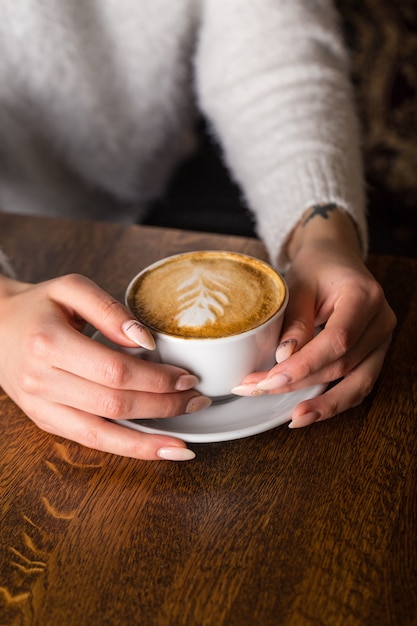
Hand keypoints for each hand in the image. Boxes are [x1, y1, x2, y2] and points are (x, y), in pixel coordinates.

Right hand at [0, 274, 210, 459]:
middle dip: (163, 406)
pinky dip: (126, 448)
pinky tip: (154, 450)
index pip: (115, 371)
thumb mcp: (71, 288)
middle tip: (197, 400)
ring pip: (103, 435)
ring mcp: (43, 407)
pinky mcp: (46, 422)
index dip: (156, 379)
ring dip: (148, 441)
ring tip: (184, 443)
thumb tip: (146, 341)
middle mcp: (43, 381)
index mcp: (49, 344)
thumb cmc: (39, 306)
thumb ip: (110, 310)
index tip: (188, 376)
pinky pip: (90, 442)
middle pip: (115, 403)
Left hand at [233, 209, 395, 426]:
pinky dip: (336, 401)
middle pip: (343, 364)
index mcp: (364, 296)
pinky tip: (311, 412)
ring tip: (292, 418)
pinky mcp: (376, 353)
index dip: (304, 364)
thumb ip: (294, 320)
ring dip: (322, 403)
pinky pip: (360, 384)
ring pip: (357, 382)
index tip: (270, 379)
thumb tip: (284, 359)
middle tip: (257, 390)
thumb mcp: (298, 283)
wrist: (336, 258)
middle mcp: (381, 320)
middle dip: (298, 383)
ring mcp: (383, 339)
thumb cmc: (316, 267)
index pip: (337, 340)